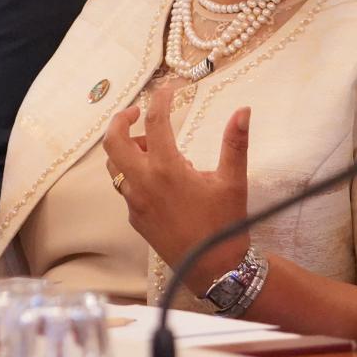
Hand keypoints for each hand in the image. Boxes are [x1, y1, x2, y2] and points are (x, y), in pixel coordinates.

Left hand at [102, 88, 251, 285]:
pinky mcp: (134, 218)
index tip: (169, 88)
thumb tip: (244, 110)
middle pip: (113, 141)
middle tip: (138, 111)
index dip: (160, 98)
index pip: (154, 122)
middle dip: (121, 119)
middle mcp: (143, 184)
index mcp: (167, 170)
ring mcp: (135, 202)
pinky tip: (160, 176)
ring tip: (153, 146)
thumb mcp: (233, 181)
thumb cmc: (224, 225)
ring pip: (114, 165)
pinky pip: (125, 186)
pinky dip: (134, 172)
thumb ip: (235, 143)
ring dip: (126, 148)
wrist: (213, 268)